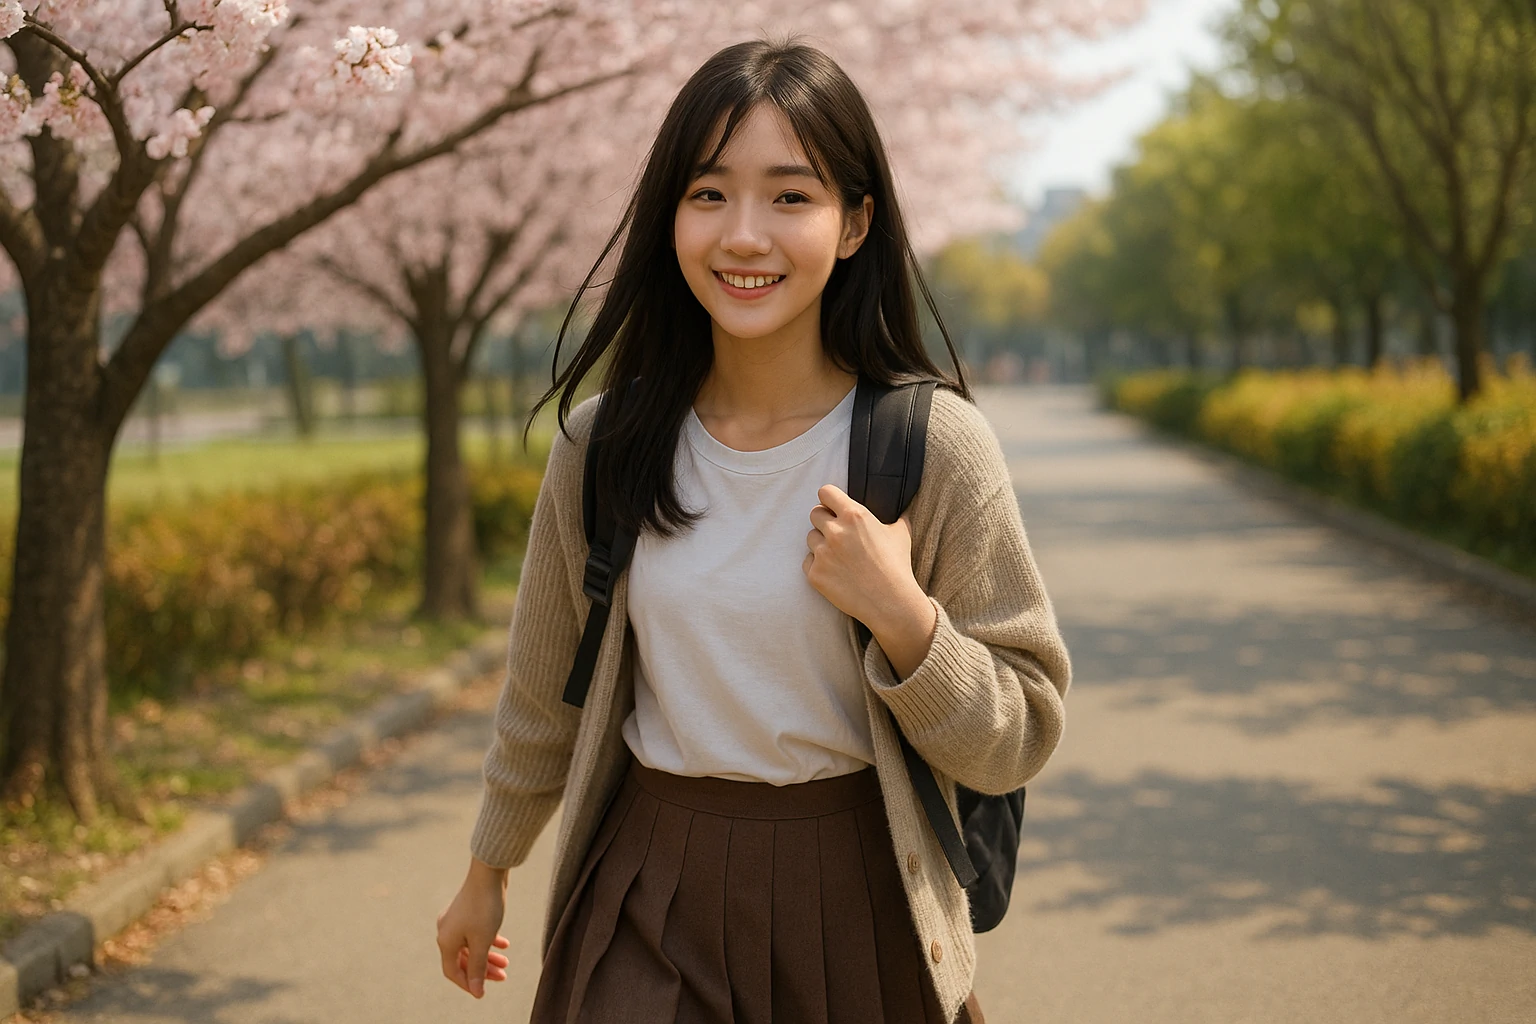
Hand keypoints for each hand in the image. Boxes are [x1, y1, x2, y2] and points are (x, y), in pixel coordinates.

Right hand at [436, 860, 510, 998]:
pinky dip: (488, 940)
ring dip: (487, 956)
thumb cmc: (484, 907)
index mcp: (445, 941)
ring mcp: (455, 920)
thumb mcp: (482, 942)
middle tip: (503, 976)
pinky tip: (504, 943)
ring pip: (470, 946)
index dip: (468, 984)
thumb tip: (476, 992)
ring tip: (506, 962)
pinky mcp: (466, 911)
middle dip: (482, 970)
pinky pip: (475, 932)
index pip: (452, 971)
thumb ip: (477, 968)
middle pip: (462, 959)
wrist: (488, 872)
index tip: (483, 992)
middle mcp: (446, 931)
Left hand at [803, 483, 923, 632]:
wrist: (891, 603)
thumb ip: (896, 517)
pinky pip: (808, 561)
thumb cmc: (897, 567)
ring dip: (821, 543)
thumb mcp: (901, 534)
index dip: (829, 499)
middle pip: (814, 514)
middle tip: (837, 534)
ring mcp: (823, 553)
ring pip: (810, 537)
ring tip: (840, 556)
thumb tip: (900, 508)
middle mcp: (835, 532)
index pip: (826, 492)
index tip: (832, 506)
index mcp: (854, 516)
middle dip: (824, 521)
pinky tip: (836, 572)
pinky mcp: (815, 574)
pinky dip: (818, 565)